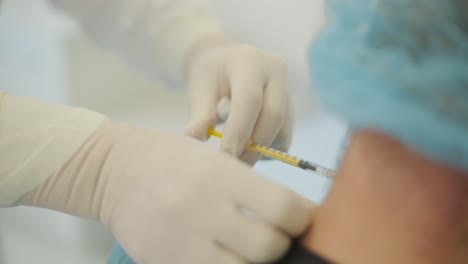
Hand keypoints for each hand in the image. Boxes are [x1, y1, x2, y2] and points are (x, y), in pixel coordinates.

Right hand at [20, 120, 313, 263]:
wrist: (113, 171)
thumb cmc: (170, 158)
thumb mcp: (213, 158)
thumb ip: (251, 189)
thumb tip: (295, 217)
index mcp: (218, 175)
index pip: (282, 208)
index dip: (304, 218)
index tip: (305, 218)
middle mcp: (201, 210)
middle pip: (267, 247)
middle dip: (282, 244)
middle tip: (277, 236)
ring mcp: (180, 243)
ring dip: (254, 261)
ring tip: (250, 248)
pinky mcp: (162, 263)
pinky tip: (224, 255)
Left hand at [185, 34, 292, 165]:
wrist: (226, 63)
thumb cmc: (210, 77)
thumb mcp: (200, 90)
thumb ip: (199, 115)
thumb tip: (193, 140)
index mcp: (250, 61)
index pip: (249, 100)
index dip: (239, 131)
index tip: (225, 156)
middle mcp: (276, 71)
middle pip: (273, 116)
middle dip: (253, 147)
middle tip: (232, 167)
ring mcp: (288, 89)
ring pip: (282, 130)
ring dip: (261, 150)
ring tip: (237, 156)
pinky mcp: (291, 107)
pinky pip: (285, 137)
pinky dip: (267, 149)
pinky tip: (247, 148)